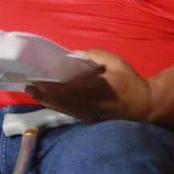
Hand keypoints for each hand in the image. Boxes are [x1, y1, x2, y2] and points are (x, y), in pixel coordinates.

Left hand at [26, 50, 153, 123]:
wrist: (144, 105)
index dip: (49, 88)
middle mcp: (88, 104)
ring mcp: (88, 114)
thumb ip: (95, 56)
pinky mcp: (89, 118)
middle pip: (60, 101)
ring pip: (62, 108)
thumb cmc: (130, 82)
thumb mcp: (115, 62)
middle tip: (28, 86)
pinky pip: (69, 112)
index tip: (35, 82)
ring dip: (47, 101)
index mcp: (95, 90)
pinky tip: (49, 99)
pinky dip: (57, 105)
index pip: (66, 90)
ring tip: (33, 92)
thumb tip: (75, 55)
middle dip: (43, 94)